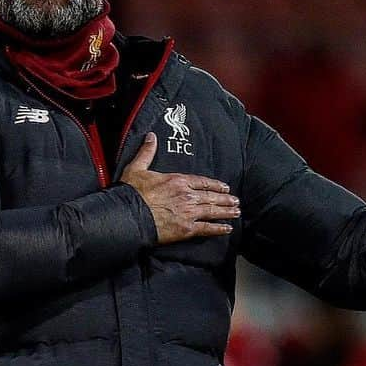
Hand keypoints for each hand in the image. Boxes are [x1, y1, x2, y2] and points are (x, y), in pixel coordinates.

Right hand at [120, 132, 239, 244]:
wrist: (129, 215)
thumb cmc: (132, 193)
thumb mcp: (137, 168)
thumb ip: (147, 152)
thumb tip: (151, 136)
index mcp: (178, 181)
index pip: (202, 182)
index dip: (215, 185)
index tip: (224, 187)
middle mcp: (187, 196)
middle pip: (211, 197)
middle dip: (225, 199)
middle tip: (235, 201)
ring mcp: (189, 212)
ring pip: (213, 211)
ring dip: (226, 212)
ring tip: (236, 212)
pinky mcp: (187, 229)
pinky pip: (207, 228)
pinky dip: (218, 229)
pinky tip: (227, 229)